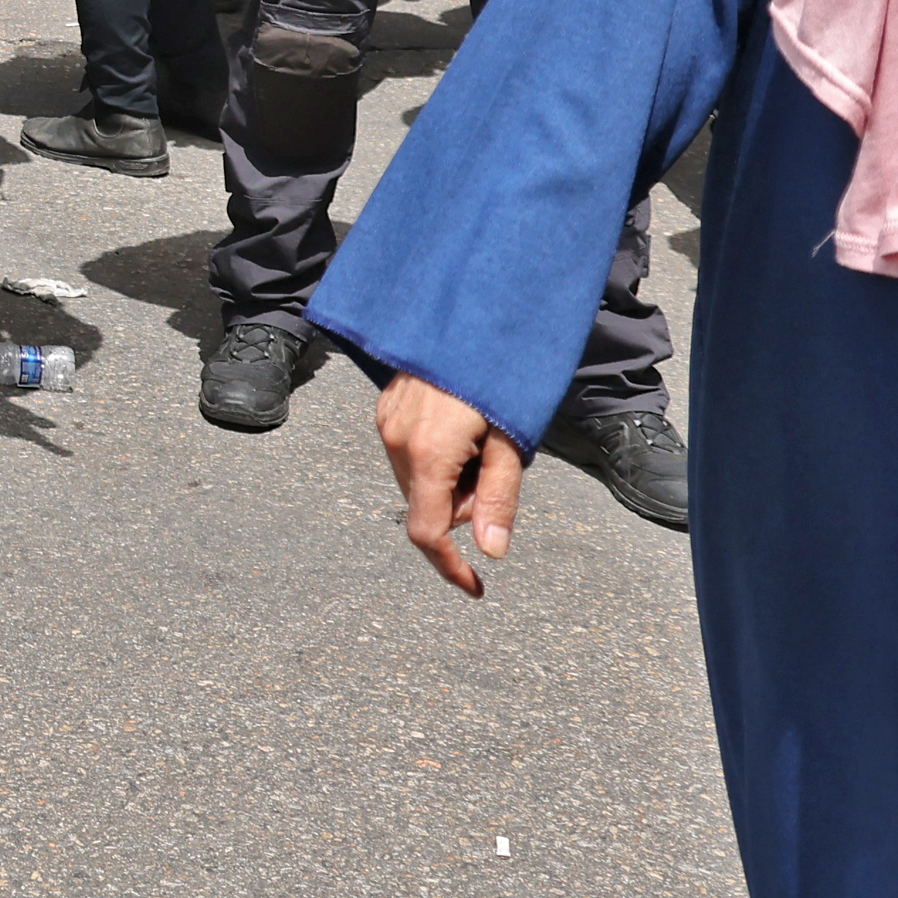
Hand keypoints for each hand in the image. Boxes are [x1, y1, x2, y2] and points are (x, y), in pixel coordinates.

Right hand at [378, 375, 527, 597]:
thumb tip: (491, 551)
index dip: (450, 567)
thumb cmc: (500, 374)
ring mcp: (386, 421)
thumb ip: (499, 499)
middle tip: (498, 467)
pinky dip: (438, 457)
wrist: (472, 310)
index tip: (475, 587)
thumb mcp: (511, 440)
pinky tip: (462, 426)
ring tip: (482, 439)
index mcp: (428, 453)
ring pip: (418, 481)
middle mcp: (396, 440)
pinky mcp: (386, 407)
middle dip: (463, 506)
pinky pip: (409, 453)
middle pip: (427, 506)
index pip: (428, 532)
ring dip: (451, 481)